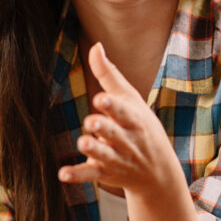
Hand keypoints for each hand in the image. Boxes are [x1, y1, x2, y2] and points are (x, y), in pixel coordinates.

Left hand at [58, 43, 179, 194]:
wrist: (158, 173)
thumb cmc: (141, 127)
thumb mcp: (131, 100)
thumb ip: (109, 75)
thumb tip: (96, 46)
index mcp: (133, 119)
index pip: (124, 111)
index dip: (113, 105)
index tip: (102, 99)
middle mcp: (126, 139)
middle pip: (113, 133)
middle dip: (104, 128)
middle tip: (92, 122)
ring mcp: (116, 157)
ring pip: (103, 154)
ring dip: (93, 149)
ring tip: (83, 143)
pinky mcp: (105, 172)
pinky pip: (90, 174)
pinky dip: (77, 175)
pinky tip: (63, 174)